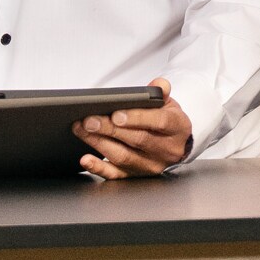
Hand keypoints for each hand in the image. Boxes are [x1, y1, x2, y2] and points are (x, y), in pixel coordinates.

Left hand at [74, 78, 191, 180]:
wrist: (175, 144)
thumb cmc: (167, 120)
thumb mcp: (169, 103)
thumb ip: (161, 92)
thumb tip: (159, 84)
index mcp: (177, 128)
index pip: (159, 122)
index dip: (136, 118)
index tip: (116, 114)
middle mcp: (166, 150)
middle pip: (137, 139)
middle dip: (110, 129)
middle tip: (89, 120)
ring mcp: (151, 165)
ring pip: (123, 156)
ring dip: (99, 143)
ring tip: (82, 130)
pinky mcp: (136, 175)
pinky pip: (116, 174)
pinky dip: (99, 168)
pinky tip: (86, 160)